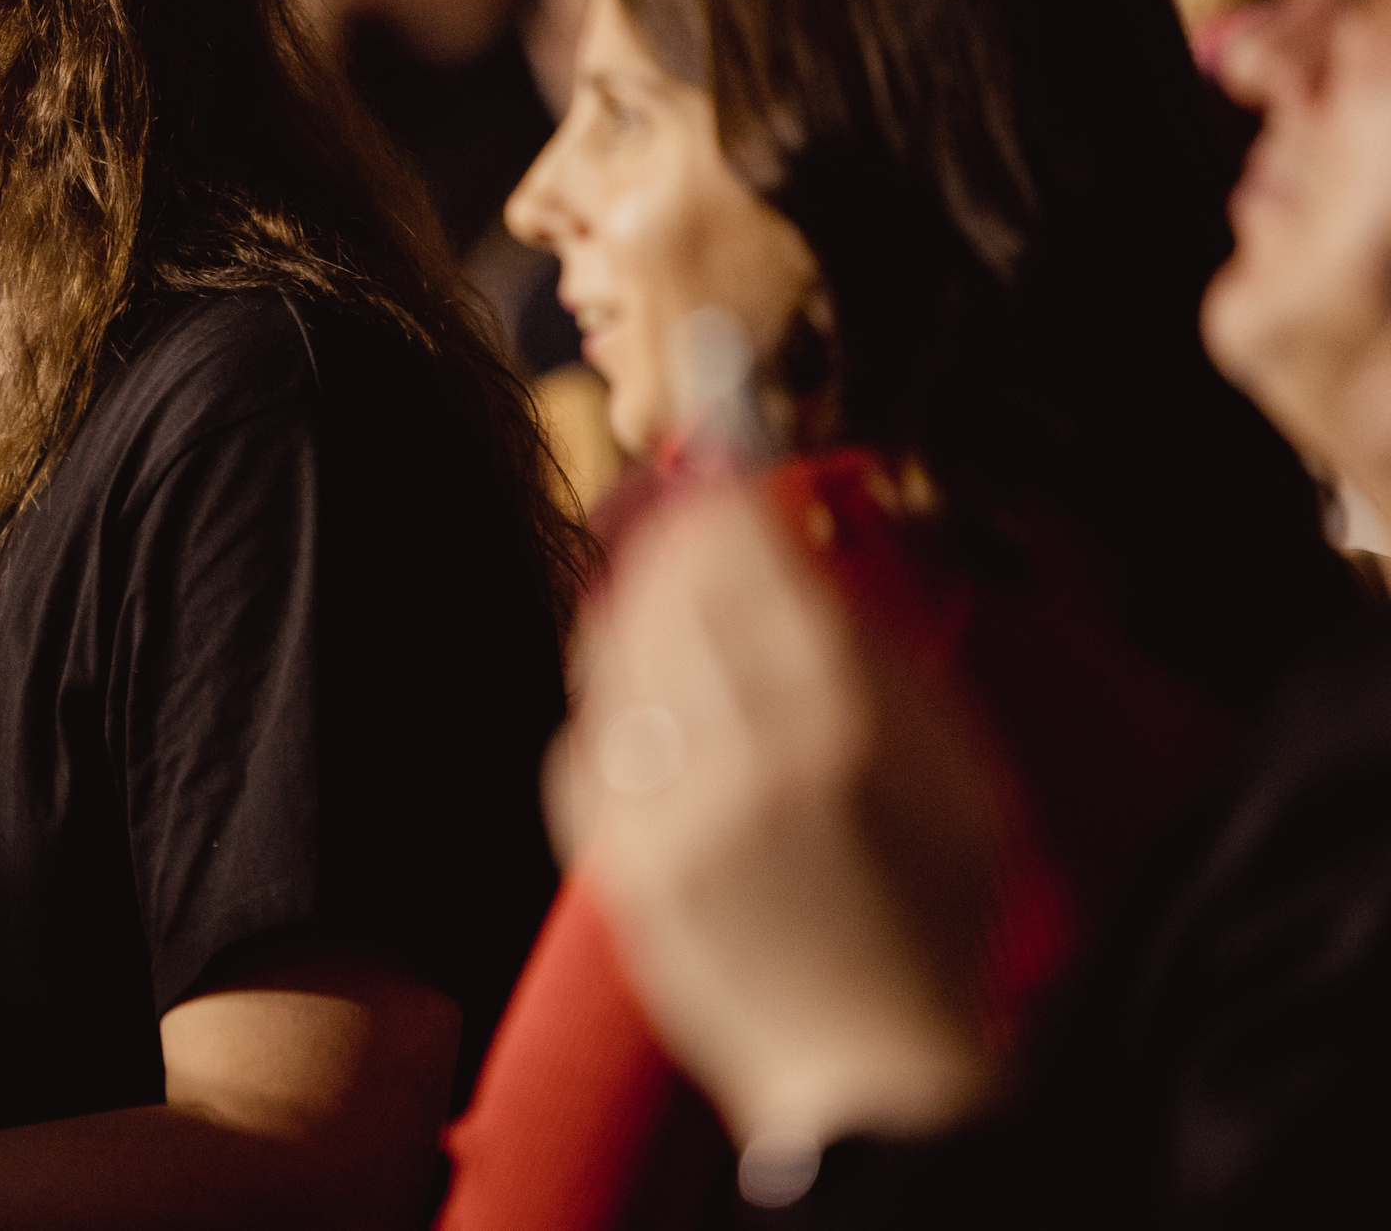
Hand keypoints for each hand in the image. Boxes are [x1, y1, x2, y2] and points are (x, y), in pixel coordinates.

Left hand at [552, 485, 1006, 1146]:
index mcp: (845, 728)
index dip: (732, 497)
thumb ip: (880, 652)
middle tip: (696, 525)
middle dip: (678, 539)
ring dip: (640, 615)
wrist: (872, 1069)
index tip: (735, 473)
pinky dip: (614, 712)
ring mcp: (671, 817)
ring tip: (678, 614)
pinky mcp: (619, 865)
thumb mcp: (956, 771)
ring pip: (615, 658)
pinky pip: (587, 744)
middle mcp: (748, 761)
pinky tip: (656, 715)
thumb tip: (807, 548)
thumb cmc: (933, 917)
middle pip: (671, 592)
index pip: (753, 560)